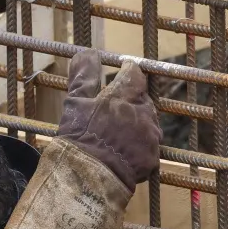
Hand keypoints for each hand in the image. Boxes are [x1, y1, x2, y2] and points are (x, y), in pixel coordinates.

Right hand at [56, 52, 160, 193]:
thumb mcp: (75, 103)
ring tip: (119, 131)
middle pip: (143, 99)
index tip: (125, 68)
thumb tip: (86, 53)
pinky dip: (138, 145)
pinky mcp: (152, 157)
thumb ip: (83, 77)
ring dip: (137, 122)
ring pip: (148, 122)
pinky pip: (148, 146)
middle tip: (116, 106)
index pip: (134, 75)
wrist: (89, 176)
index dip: (129, 71)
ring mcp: (150, 136)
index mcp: (124, 96)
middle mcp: (142, 112)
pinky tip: (123, 150)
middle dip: (132, 100)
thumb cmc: (80, 136)